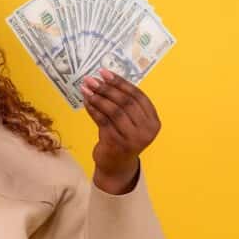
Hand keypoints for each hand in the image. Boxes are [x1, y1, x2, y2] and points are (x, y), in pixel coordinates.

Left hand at [80, 68, 160, 193]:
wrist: (117, 166)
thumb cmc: (122, 138)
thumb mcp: (130, 122)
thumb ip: (124, 104)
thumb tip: (104, 79)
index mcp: (153, 122)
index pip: (138, 96)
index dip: (121, 83)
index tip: (105, 73)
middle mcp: (147, 130)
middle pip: (126, 102)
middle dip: (107, 88)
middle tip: (92, 79)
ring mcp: (133, 138)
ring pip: (114, 111)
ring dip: (98, 97)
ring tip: (86, 88)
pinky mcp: (117, 143)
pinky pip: (103, 121)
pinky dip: (93, 109)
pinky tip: (86, 101)